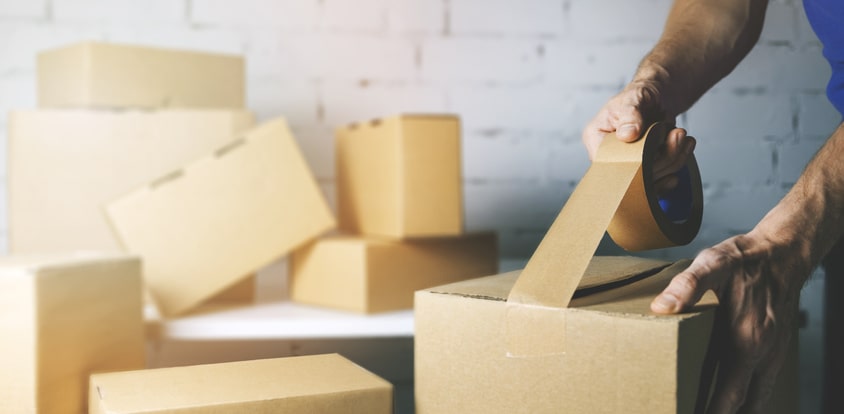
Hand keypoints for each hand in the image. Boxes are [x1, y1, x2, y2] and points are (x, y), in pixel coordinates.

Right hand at [582, 80, 695, 192]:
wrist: (657, 97)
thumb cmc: (639, 95)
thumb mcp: (633, 99)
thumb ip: (629, 115)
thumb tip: (627, 135)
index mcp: (596, 140)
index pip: (608, 163)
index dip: (631, 162)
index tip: (654, 147)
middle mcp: (609, 157)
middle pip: (633, 174)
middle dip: (661, 158)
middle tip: (678, 134)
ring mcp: (629, 165)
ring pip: (652, 177)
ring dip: (674, 157)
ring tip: (681, 134)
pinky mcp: (645, 169)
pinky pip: (662, 177)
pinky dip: (677, 162)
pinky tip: (684, 147)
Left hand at [650, 231, 807, 413]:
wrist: (785, 251)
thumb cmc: (748, 259)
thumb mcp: (713, 264)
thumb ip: (686, 286)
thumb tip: (662, 306)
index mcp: (746, 342)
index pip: (730, 394)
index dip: (712, 411)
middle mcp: (764, 354)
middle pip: (747, 404)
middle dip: (724, 413)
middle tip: (697, 412)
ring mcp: (775, 352)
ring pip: (760, 396)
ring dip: (740, 408)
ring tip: (714, 409)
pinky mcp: (777, 347)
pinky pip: (765, 382)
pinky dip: (751, 395)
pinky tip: (735, 392)